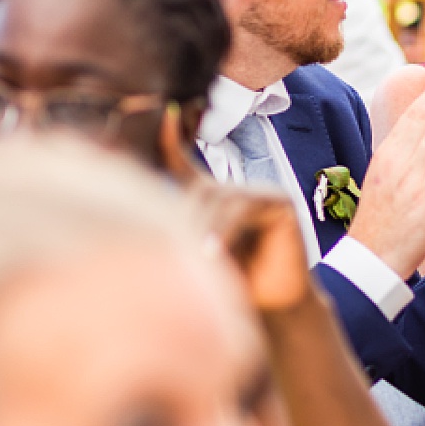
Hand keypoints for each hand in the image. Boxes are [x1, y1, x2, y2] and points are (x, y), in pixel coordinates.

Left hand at [160, 105, 312, 313]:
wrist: (273, 311)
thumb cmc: (232, 289)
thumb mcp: (196, 260)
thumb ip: (180, 235)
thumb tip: (145, 218)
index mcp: (211, 199)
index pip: (184, 165)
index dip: (171, 139)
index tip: (161, 114)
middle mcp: (235, 190)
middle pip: (198, 192)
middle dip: (185, 222)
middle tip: (175, 254)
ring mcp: (260, 193)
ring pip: (218, 200)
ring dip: (202, 230)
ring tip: (197, 260)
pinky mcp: (279, 204)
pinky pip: (242, 210)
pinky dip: (223, 232)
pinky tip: (213, 254)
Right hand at [350, 65, 424, 278]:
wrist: (370, 260)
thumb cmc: (383, 224)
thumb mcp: (388, 182)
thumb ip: (406, 158)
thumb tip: (423, 136)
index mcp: (387, 156)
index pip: (412, 115)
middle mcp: (396, 162)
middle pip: (423, 117)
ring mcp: (409, 179)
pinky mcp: (424, 200)